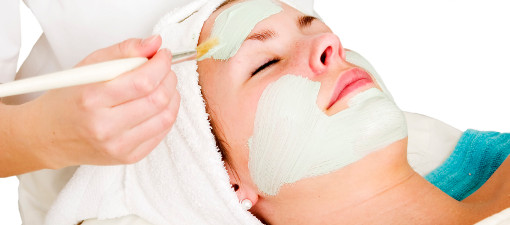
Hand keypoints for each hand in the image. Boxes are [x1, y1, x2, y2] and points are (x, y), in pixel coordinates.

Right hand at [23, 35, 179, 167]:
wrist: (49, 136)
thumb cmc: (68, 99)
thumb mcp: (89, 67)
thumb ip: (124, 51)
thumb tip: (155, 43)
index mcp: (92, 99)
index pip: (143, 82)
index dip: (161, 65)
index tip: (163, 55)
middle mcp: (105, 126)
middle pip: (157, 100)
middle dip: (169, 78)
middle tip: (165, 69)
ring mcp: (118, 146)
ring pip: (165, 118)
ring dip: (172, 96)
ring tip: (164, 85)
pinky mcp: (128, 157)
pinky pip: (161, 133)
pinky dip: (167, 114)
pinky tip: (159, 104)